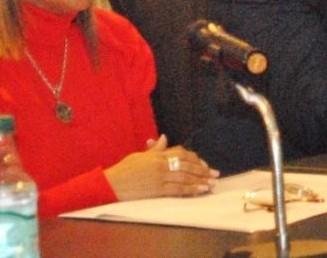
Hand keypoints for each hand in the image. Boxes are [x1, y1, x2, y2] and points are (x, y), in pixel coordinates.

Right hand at [104, 135, 218, 199]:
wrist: (111, 184)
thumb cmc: (124, 170)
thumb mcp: (139, 156)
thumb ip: (154, 149)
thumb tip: (164, 138)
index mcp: (158, 155)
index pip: (181, 153)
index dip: (194, 159)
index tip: (204, 164)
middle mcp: (161, 164)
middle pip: (187, 165)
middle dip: (203, 170)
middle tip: (215, 174)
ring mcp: (160, 176)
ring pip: (185, 177)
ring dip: (201, 180)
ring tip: (212, 184)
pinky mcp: (157, 189)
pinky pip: (178, 189)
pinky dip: (191, 189)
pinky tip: (201, 190)